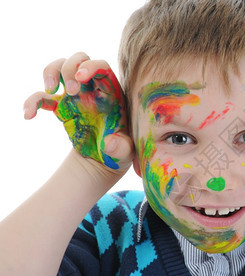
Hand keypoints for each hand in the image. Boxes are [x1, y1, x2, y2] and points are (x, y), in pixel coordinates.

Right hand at [24, 52, 132, 169]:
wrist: (103, 158)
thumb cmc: (121, 150)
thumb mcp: (126, 151)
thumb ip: (121, 147)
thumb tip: (109, 143)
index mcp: (111, 92)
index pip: (101, 66)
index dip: (90, 66)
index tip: (81, 77)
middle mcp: (93, 88)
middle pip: (79, 60)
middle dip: (70, 68)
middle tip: (71, 92)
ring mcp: (75, 95)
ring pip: (60, 67)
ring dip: (51, 72)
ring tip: (50, 91)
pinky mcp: (60, 107)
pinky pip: (42, 97)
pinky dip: (32, 101)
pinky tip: (29, 115)